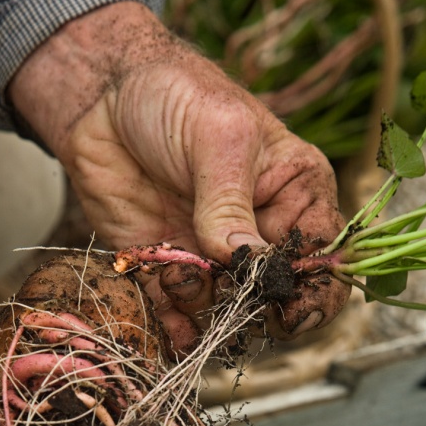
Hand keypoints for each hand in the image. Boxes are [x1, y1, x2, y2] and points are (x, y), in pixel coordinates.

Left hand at [9, 2, 348, 352]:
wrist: (101, 100)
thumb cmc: (176, 97)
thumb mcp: (218, 139)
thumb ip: (231, 206)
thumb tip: (246, 263)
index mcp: (295, 195)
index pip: (324, 258)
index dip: (315, 293)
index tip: (289, 311)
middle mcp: (260, 232)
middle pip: (278, 297)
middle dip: (256, 308)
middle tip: (230, 297)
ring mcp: (213, 255)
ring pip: (226, 310)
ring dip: (204, 303)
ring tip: (176, 265)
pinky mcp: (168, 267)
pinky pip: (179, 314)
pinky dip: (175, 327)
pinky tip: (170, 328)